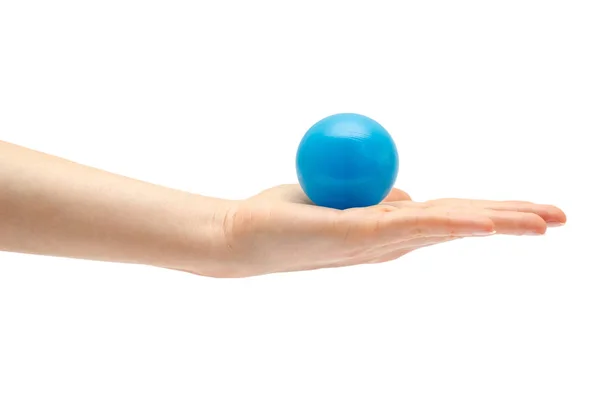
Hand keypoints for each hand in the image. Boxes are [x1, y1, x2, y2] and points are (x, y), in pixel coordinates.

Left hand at [212, 184, 565, 276]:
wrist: (243, 234)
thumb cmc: (286, 215)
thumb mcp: (342, 200)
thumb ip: (379, 200)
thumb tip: (409, 195)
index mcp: (390, 232)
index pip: (452, 218)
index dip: (493, 213)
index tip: (532, 213)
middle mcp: (393, 242)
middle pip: (462, 225)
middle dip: (511, 222)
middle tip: (560, 218)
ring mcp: (381, 242)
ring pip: (450, 226)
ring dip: (498, 222)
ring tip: (545, 221)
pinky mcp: (363, 235)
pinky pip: (416, 222)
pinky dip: (453, 220)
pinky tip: (487, 222)